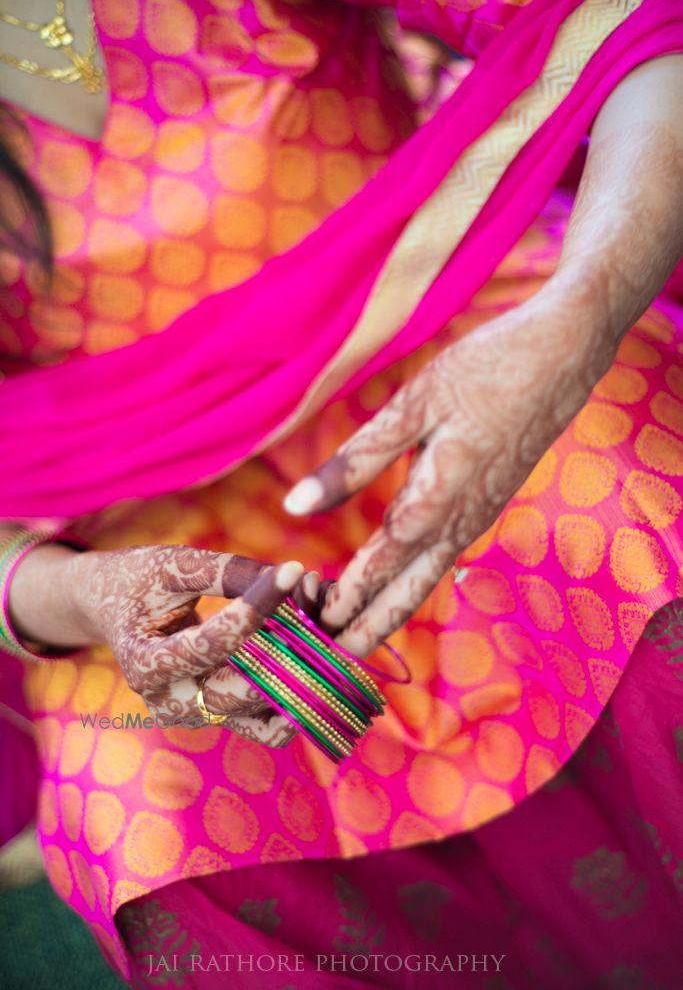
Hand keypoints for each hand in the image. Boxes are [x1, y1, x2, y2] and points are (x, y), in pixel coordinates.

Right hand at [66, 545, 317, 745]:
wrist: (114, 608)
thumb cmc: (141, 579)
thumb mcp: (174, 565)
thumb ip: (228, 571)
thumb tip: (296, 577)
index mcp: (144, 664)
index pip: (210, 643)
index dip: (256, 607)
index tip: (293, 570)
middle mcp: (170, 702)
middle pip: (243, 690)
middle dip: (291, 645)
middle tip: (321, 599)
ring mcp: (198, 716)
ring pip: (266, 712)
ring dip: (305, 671)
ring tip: (328, 621)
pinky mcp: (221, 718)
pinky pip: (270, 723)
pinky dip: (301, 693)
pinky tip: (320, 648)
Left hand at [284, 279, 615, 654]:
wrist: (563, 355)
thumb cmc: (486, 371)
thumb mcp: (412, 407)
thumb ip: (356, 460)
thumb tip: (298, 506)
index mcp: (437, 499)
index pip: (379, 566)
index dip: (344, 598)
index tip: (311, 628)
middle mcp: (461, 522)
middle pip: (407, 593)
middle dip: (367, 630)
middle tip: (332, 666)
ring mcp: (479, 517)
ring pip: (428, 581)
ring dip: (390, 613)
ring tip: (356, 640)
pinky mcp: (487, 505)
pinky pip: (444, 560)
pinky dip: (414, 585)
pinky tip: (400, 587)